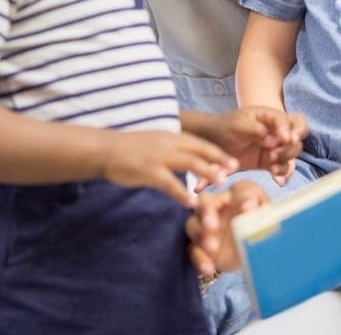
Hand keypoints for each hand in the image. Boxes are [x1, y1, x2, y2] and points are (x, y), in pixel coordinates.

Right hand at [102, 130, 237, 206]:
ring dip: (206, 171)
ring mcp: (158, 156)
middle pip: (199, 150)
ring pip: (188, 162)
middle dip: (218, 159)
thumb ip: (173, 150)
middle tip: (235, 170)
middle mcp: (168, 144)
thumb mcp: (156, 143)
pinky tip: (190, 202)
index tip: (233, 162)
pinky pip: (168, 182)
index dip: (218, 152)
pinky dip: (181, 192)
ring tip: (220, 183)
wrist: (105, 149)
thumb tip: (189, 160)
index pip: (200, 143)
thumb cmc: (130, 148)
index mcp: (172, 137)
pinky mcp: (147, 170)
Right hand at [186, 180, 271, 276]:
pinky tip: (209, 268)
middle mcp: (217, 205)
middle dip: (207, 212)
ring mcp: (204, 225)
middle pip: (205, 202)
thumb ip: (262, 211)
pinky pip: (193, 250)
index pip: (240, 189)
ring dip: (201, 235)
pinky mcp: (199, 246)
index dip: (244, 197)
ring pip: (193, 224)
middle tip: (213, 225)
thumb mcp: (267, 220)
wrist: (251, 255)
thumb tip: (251, 205)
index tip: (248, 208)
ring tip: (211, 247)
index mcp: (239, 195)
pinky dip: (200, 259)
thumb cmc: (259, 229)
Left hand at [202, 107, 307, 185]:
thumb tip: (272, 140)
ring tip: (272, 166)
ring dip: (286, 159)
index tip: (285, 139)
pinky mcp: (268, 161)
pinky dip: (282, 173)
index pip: (286, 120)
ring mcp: (273, 146)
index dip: (288, 129)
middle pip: (296, 136)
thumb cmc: (224, 128)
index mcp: (268, 117)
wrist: (211, 143)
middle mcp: (275, 130)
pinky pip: (282, 167)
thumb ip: (256, 129)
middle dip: (289, 147)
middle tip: (275, 155)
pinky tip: (276, 179)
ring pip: (291, 152)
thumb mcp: (237, 124)